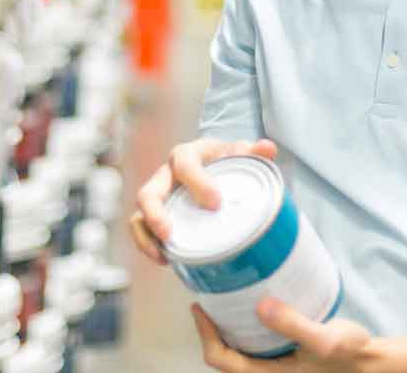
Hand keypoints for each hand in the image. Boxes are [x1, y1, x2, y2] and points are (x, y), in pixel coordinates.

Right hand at [128, 137, 278, 264]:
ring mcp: (160, 195)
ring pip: (140, 213)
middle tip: (169, 232)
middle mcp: (167, 174)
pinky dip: (148, 244)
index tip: (215, 203)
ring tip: (164, 252)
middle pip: (149, 191)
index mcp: (188, 154)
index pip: (185, 164)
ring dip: (147, 235)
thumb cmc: (225, 159)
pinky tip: (165, 259)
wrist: (215, 164)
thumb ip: (254, 151)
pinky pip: (141, 228)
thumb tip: (267, 148)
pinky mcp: (156, 213)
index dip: (197, 183)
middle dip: (156, 214)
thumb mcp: (239, 153)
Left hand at [191, 298, 372, 371]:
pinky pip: (255, 350)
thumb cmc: (352, 357)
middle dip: (212, 333)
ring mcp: (278, 371)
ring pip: (240, 356)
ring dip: (228, 332)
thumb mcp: (325, 340)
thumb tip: (260, 306)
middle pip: (226, 360)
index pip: (223, 361)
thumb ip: (293, 325)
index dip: (206, 335)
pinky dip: (246, 332)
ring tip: (225, 303)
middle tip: (208, 302)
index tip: (199, 308)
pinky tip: (253, 311)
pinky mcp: (286, 362)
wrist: (374, 366)